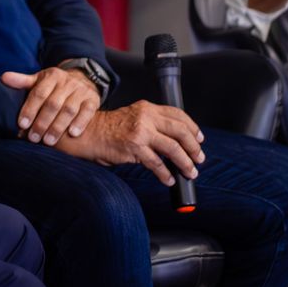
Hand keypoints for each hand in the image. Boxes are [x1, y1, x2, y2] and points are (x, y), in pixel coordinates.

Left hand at [0, 67, 100, 145]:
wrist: (82, 80)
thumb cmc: (54, 86)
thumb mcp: (39, 80)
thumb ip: (22, 82)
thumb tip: (4, 78)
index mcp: (51, 76)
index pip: (39, 93)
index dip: (30, 109)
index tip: (22, 124)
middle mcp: (67, 82)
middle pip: (53, 104)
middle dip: (42, 122)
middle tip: (33, 138)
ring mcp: (81, 91)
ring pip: (69, 109)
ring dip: (58, 126)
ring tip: (48, 141)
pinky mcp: (93, 100)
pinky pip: (88, 112)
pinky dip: (80, 123)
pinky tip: (72, 134)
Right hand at [56, 101, 204, 186]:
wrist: (88, 134)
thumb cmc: (109, 130)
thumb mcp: (133, 118)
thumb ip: (152, 124)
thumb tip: (174, 142)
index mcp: (147, 108)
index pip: (178, 114)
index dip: (192, 127)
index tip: (199, 138)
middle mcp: (146, 117)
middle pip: (180, 130)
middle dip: (194, 147)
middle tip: (199, 158)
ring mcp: (141, 132)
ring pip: (173, 148)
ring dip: (185, 162)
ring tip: (190, 172)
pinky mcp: (134, 147)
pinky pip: (157, 163)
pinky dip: (165, 173)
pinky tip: (168, 179)